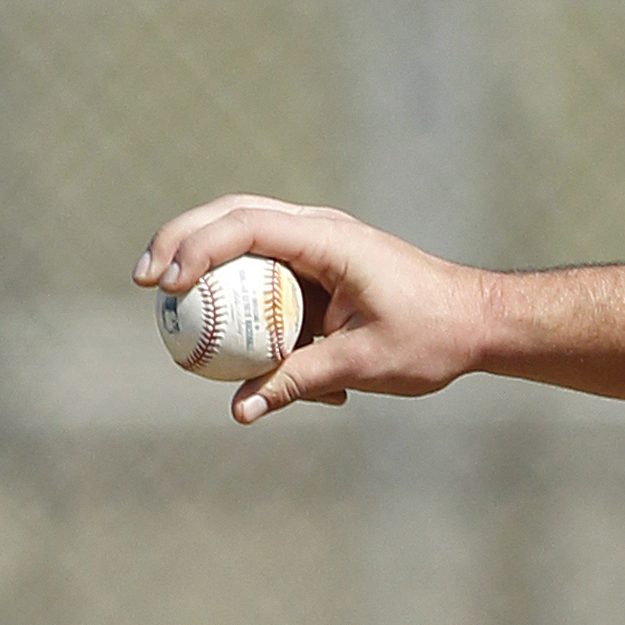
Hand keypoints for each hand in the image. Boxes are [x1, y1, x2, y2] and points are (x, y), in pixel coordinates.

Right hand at [134, 195, 489, 423]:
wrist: (481, 322)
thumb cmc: (434, 337)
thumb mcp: (363, 364)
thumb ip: (298, 381)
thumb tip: (239, 410)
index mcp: (330, 240)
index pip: (246, 226)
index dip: (196, 248)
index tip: (165, 286)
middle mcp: (320, 229)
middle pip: (232, 215)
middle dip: (180, 240)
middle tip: (143, 283)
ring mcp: (320, 243)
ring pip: (244, 235)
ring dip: (203, 258)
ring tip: (164, 296)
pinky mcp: (322, 265)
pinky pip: (267, 269)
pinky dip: (239, 289)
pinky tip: (219, 328)